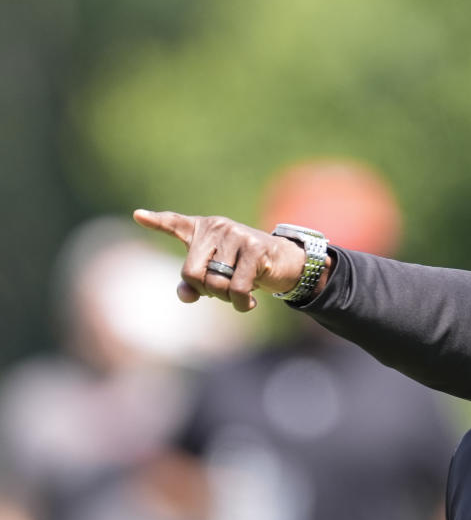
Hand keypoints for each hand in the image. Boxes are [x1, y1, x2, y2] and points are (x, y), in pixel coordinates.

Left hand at [133, 209, 308, 311]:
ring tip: (240, 292)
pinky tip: (249, 303)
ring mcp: (236, 235)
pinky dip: (240, 304)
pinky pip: (236, 288)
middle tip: (223, 290)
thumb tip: (186, 295)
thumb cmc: (244, 267)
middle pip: (191, 273)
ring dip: (226, 298)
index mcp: (203, 229)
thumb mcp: (217, 275)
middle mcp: (216, 227)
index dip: (156, 221)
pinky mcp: (254, 248)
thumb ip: (195, 285)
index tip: (138, 216)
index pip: (174, 224)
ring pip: (215, 283)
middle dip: (206, 291)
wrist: (284, 262)